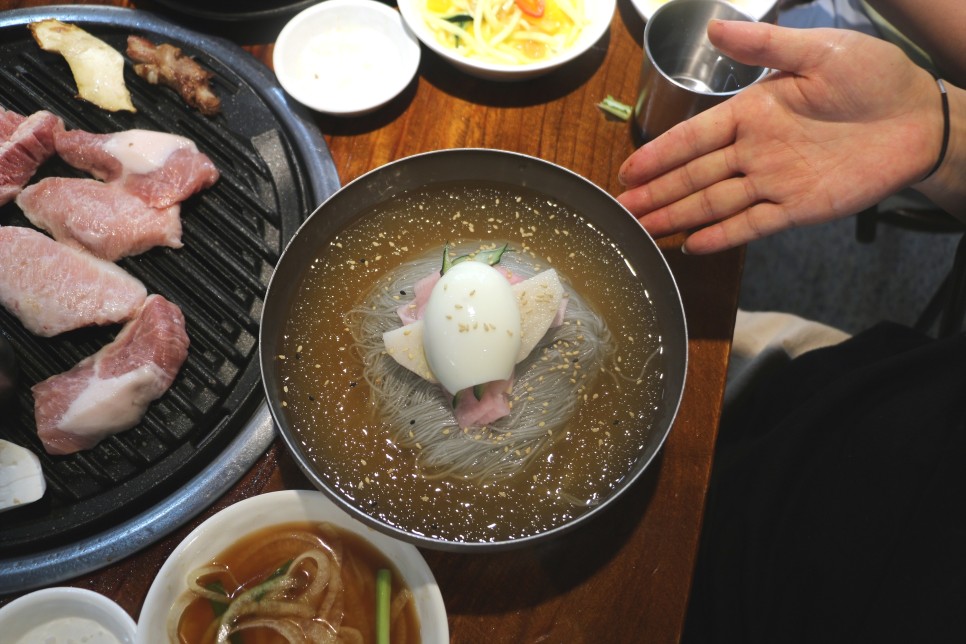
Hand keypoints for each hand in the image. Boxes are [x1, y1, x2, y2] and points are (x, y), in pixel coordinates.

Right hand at [616, 20, 944, 253]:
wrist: (920, 118)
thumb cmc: (874, 76)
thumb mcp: (817, 51)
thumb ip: (764, 46)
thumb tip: (714, 28)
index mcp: (754, 111)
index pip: (694, 137)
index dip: (660, 154)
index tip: (629, 172)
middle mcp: (756, 150)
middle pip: (695, 176)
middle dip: (657, 193)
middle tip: (623, 210)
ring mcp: (774, 181)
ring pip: (714, 203)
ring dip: (679, 217)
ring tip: (646, 230)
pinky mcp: (797, 208)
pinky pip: (752, 224)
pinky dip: (723, 236)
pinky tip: (694, 245)